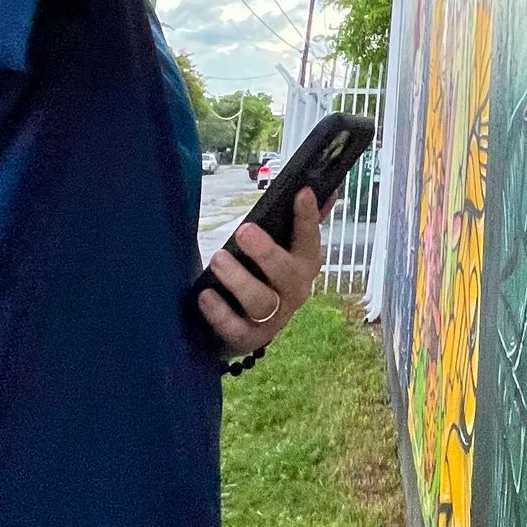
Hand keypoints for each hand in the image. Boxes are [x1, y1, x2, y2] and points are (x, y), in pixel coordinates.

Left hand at [196, 188, 325, 355]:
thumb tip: (322, 189)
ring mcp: (273, 318)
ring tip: (218, 259)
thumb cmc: (265, 277)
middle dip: (267, 252)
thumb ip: (297, 223)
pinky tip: (205, 294)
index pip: (311, 239)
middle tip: (244, 231)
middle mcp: (294, 292)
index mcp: (304, 265)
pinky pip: (235, 328)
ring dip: (239, 280)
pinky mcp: (248, 338)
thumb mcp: (281, 249)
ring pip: (262, 302)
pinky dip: (219, 312)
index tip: (302, 193)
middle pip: (287, 274)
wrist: (249, 328)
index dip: (308, 217)